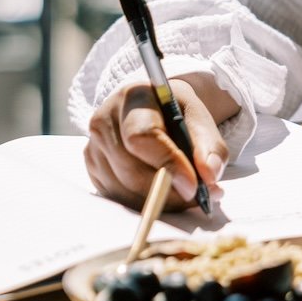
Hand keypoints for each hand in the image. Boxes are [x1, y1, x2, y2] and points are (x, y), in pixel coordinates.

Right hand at [83, 72, 235, 210]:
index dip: (168, 164)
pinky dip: (144, 202)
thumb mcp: (199, 119)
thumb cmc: (176, 113)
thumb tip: (209, 176)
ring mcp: (94, 144)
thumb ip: (209, 147)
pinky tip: (163, 192)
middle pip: (131, 170)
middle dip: (168, 190)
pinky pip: (117, 196)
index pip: (143, 136)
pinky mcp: (92, 165)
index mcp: (133, 98)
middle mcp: (104, 119)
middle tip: (198, 197)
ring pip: (124, 188)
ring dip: (159, 201)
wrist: (152, 108)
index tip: (193, 185)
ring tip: (184, 194)